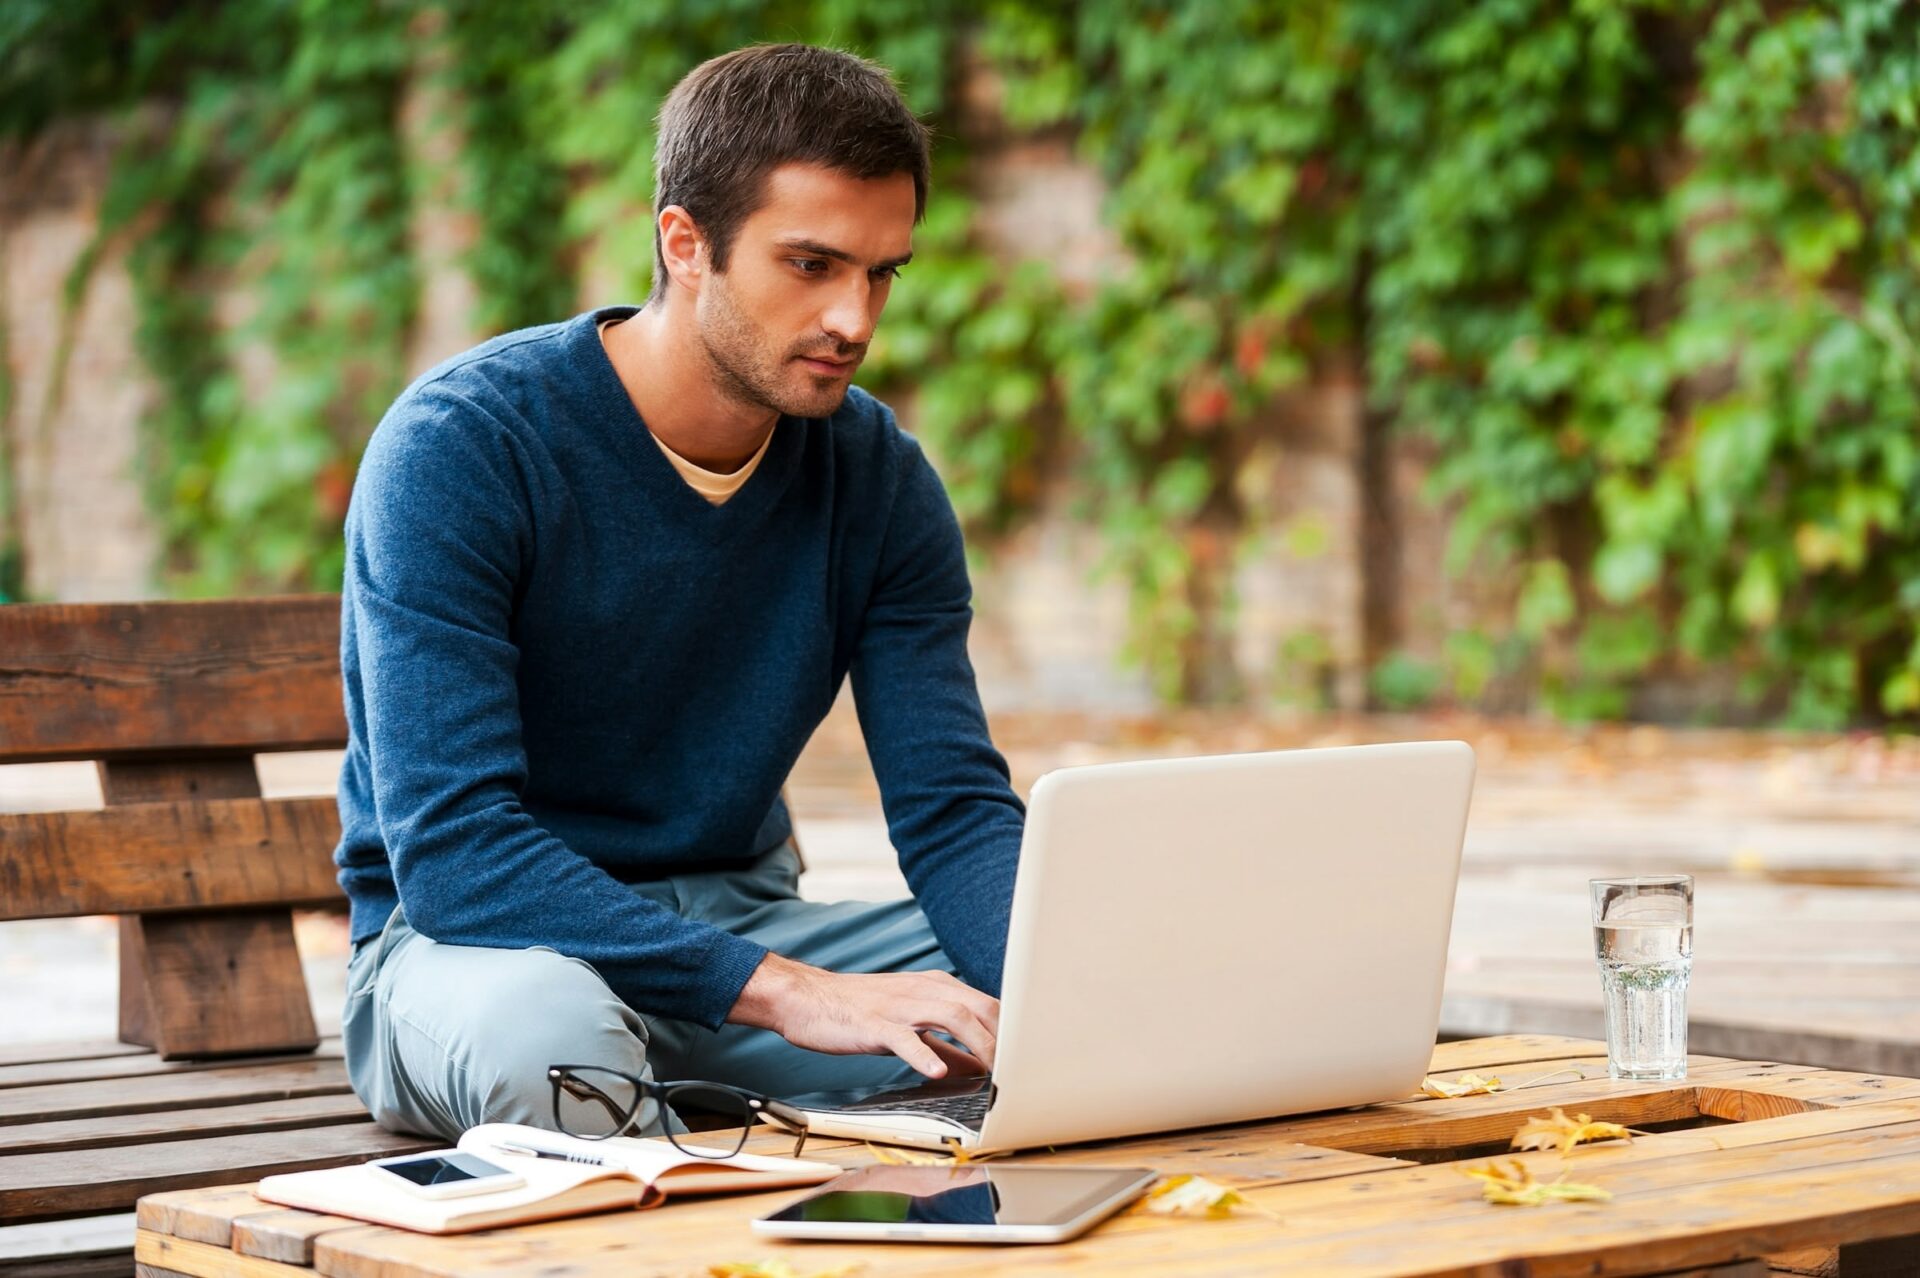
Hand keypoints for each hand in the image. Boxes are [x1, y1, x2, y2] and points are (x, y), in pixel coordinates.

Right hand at [728, 953, 998, 1079]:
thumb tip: (979, 1068)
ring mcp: (899, 1005)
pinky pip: (904, 1038)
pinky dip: (923, 1053)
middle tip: (1024, 1070)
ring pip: (951, 1017)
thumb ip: (945, 1045)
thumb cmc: (858, 1013)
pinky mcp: (874, 1024)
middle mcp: (923, 990)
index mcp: (934, 988)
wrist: (807, 999)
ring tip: (996, 1072)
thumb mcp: (909, 1026)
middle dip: (1006, 1037)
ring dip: (978, 1044)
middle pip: (978, 1007)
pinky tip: (937, 1071)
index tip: (1032, 1056)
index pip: (987, 1004)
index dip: (1013, 1030)